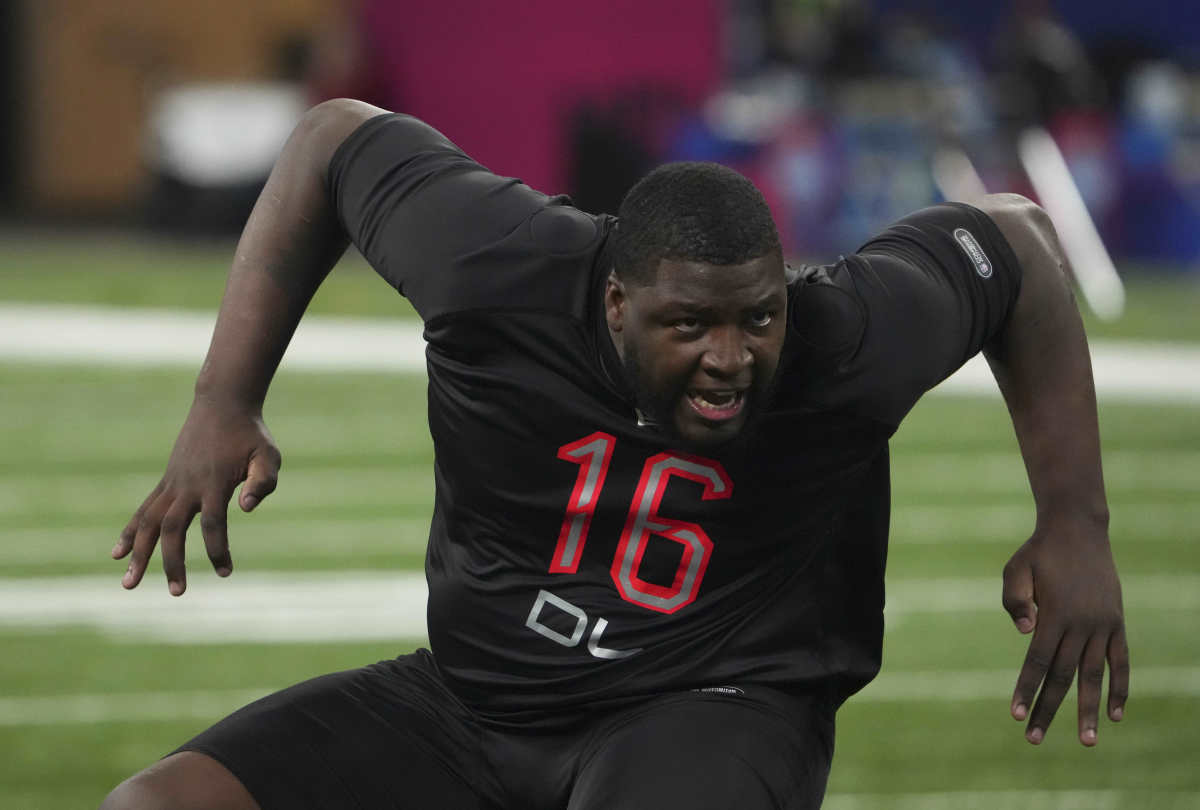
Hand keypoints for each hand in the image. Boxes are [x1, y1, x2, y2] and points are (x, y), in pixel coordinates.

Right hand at [113, 396, 280, 594]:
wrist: (223, 404)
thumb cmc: (251, 434)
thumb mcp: (268, 455)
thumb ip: (263, 481)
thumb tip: (247, 509)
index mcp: (215, 482)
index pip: (213, 524)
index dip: (218, 549)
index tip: (225, 573)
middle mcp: (188, 485)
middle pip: (173, 528)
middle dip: (173, 561)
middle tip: (177, 592)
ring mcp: (173, 482)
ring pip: (149, 522)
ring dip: (138, 553)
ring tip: (129, 583)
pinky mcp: (167, 481)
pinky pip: (144, 509)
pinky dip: (131, 531)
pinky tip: (119, 553)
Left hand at [1001, 518, 1128, 745]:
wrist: (1078, 530)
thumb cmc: (1038, 552)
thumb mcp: (1015, 570)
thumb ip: (1014, 601)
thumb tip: (1025, 634)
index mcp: (1053, 614)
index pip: (1037, 661)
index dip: (1026, 689)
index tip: (1016, 715)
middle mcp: (1081, 624)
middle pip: (1062, 676)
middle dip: (1048, 709)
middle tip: (1034, 740)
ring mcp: (1102, 625)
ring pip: (1094, 676)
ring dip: (1089, 709)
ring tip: (1087, 741)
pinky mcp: (1116, 623)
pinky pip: (1121, 662)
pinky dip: (1120, 688)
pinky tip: (1117, 715)